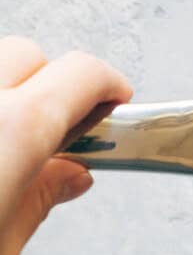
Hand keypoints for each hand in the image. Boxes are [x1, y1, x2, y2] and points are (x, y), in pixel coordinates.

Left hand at [0, 36, 131, 254]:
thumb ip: (40, 200)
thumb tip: (69, 176)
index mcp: (15, 129)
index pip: (84, 72)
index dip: (110, 86)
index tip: (119, 104)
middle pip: (28, 54)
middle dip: (48, 82)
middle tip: (58, 129)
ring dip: (5, 92)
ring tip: (6, 141)